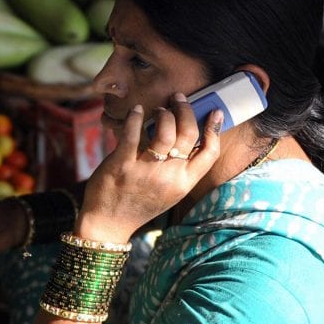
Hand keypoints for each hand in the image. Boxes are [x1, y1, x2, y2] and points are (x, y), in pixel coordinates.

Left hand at [79, 95, 222, 241]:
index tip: (214, 112)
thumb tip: (188, 140)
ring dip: (164, 113)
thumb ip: (181, 170)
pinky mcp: (121, 165)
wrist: (108, 224)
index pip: (209, 153)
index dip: (214, 129)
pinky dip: (135, 117)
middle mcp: (168, 177)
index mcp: (183, 184)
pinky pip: (132, 134)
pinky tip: (136, 110)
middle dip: (185, 110)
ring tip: (158, 109)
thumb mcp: (169, 193)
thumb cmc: (139, 204)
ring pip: (165, 132)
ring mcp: (145, 171)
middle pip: (187, 134)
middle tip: (178, 99)